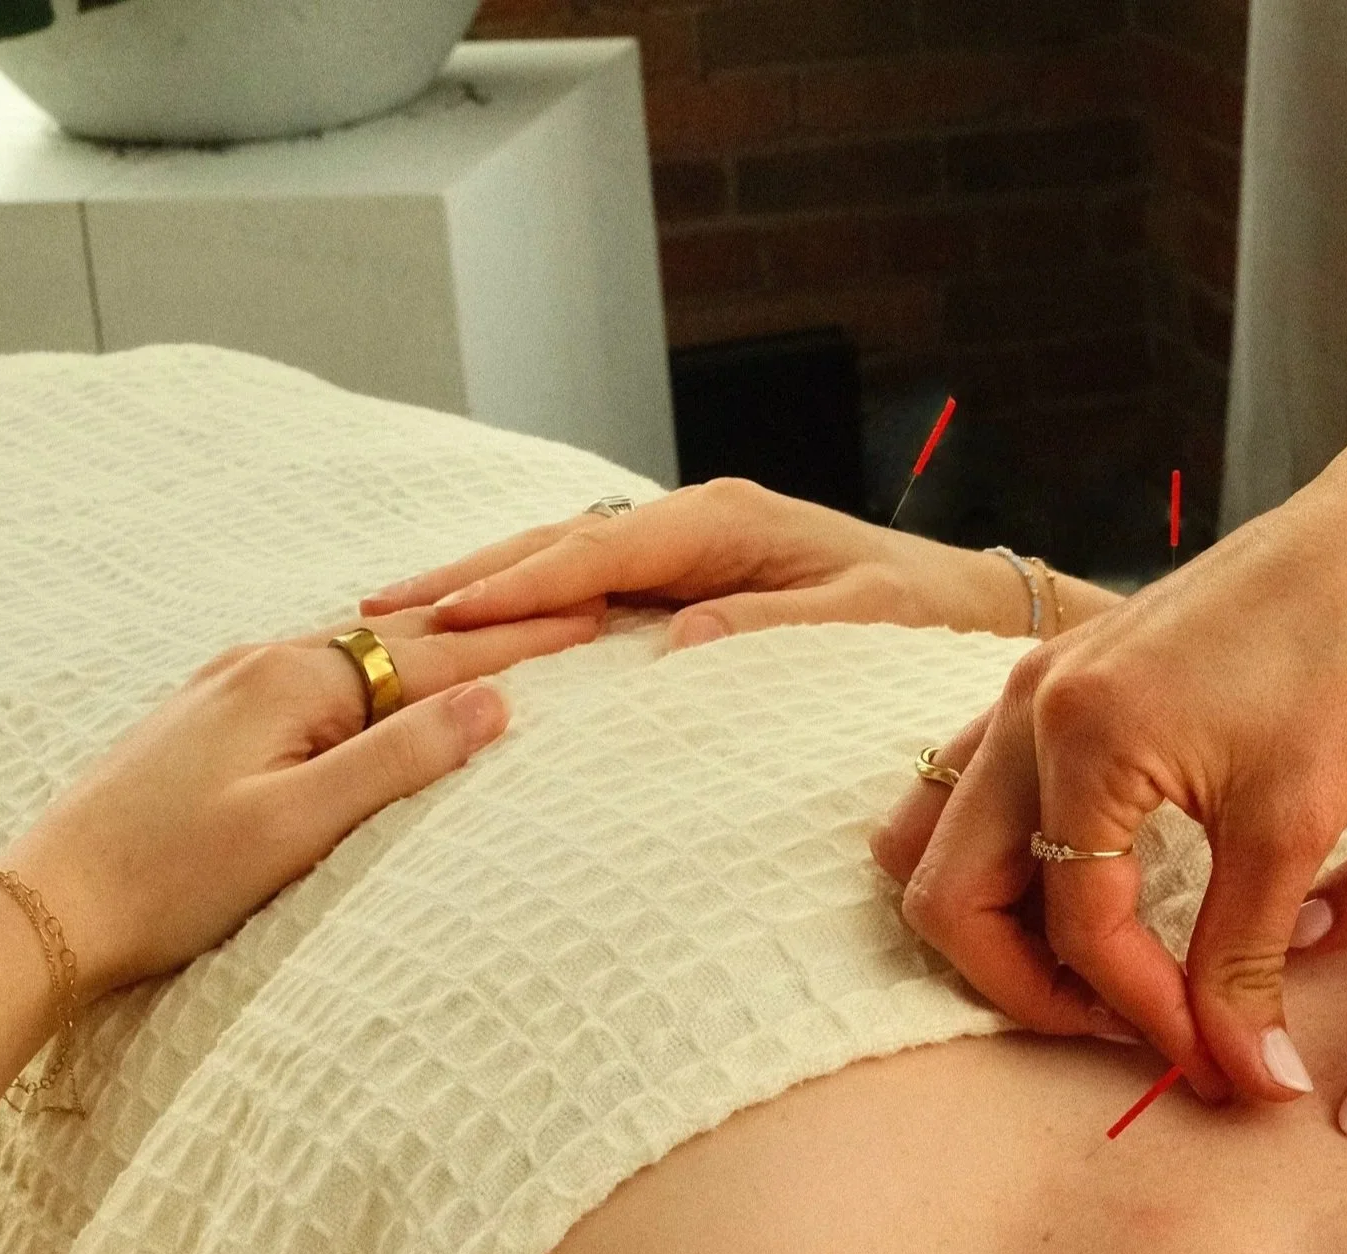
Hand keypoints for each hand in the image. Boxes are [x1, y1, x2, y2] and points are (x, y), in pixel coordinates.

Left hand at [0, 609, 597, 997]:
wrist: (51, 905)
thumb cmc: (170, 878)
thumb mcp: (300, 825)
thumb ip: (400, 760)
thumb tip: (496, 703)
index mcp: (295, 681)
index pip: (441, 655)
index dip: (524, 642)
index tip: (594, 619)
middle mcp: (264, 665)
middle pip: (407, 639)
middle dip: (494, 628)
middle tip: (574, 608)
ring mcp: (234, 688)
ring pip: (366, 656)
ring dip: (443, 647)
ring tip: (509, 634)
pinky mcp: (216, 721)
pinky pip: (327, 678)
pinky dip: (387, 674)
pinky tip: (400, 678)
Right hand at [359, 479, 1096, 645]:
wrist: (977, 607)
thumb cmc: (926, 615)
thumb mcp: (863, 619)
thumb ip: (776, 626)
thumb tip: (675, 639)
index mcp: (726, 522)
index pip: (596, 553)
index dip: (516, 587)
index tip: (442, 619)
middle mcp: (698, 524)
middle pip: (556, 545)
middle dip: (464, 578)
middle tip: (370, 613)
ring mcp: (690, 548)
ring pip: (562, 561)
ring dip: (481, 587)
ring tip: (395, 618)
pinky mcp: (693, 577)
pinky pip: (590, 588)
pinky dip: (528, 602)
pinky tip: (478, 630)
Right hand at [871, 366, 1346, 1099]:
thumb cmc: (1346, 655)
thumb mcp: (1297, 824)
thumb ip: (1248, 960)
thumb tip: (1250, 1079)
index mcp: (1081, 738)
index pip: (1076, 926)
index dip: (1144, 1013)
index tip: (1215, 1060)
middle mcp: (1027, 709)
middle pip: (948, 898)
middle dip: (1029, 988)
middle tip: (1131, 1030)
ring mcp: (1027, 690)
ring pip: (938, 843)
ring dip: (999, 926)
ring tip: (1101, 973)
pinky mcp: (1052, 686)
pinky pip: (974, 793)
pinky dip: (1007, 862)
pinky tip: (1095, 896)